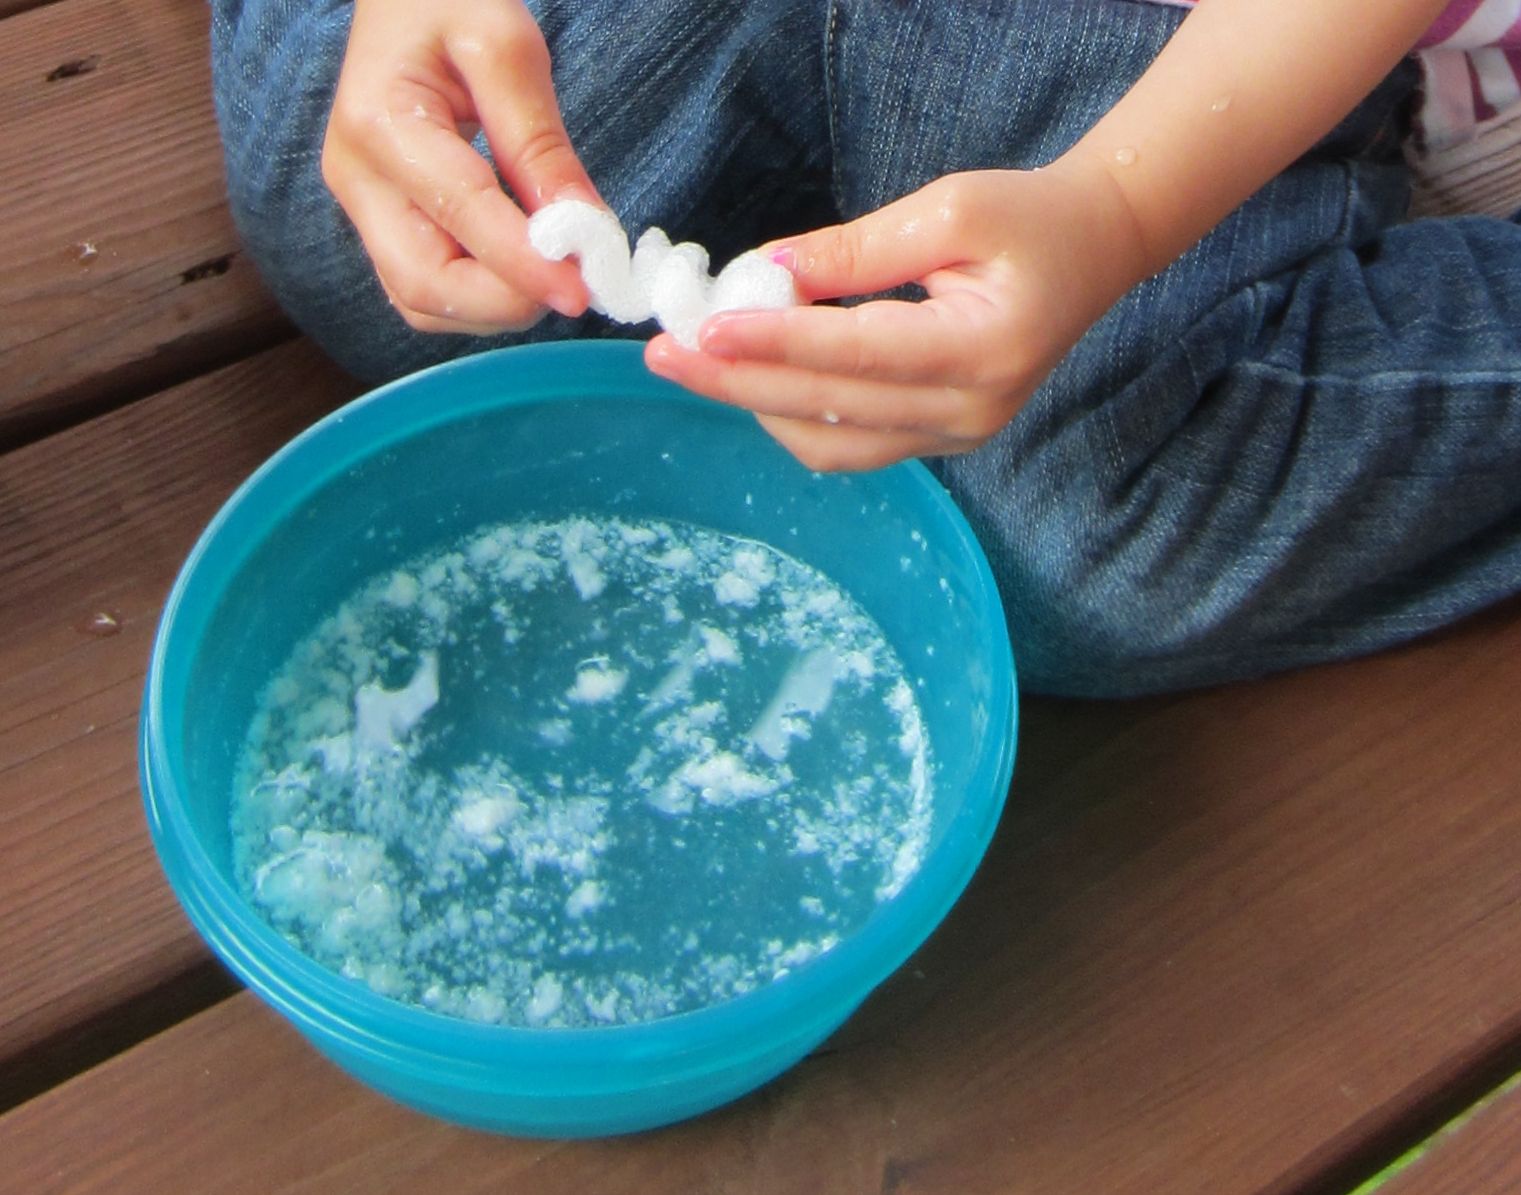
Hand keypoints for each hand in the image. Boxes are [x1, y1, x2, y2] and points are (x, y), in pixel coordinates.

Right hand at [322, 0, 596, 333]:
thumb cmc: (449, 2)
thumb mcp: (507, 47)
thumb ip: (540, 142)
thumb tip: (583, 229)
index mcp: (380, 122)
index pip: (460, 213)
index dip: (524, 264)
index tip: (583, 290)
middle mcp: (357, 178)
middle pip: (422, 284)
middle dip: (504, 302)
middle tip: (574, 287)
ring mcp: (361, 207)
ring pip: (420, 300)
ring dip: (493, 308)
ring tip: (552, 273)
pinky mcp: (378, 223)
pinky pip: (423, 288)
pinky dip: (477, 297)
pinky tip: (520, 269)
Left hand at [644, 161, 1149, 471]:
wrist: (1094, 250)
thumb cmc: (1025, 218)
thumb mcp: (946, 210)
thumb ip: (854, 251)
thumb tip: (764, 274)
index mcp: (984, 349)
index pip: (857, 354)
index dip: (776, 345)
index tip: (706, 329)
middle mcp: (971, 411)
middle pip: (830, 411)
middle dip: (739, 383)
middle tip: (667, 353)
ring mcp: (958, 436)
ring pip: (832, 444)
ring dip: (757, 407)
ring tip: (697, 362)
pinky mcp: (941, 439)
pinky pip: (850, 446)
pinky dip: (793, 416)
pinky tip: (754, 378)